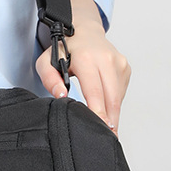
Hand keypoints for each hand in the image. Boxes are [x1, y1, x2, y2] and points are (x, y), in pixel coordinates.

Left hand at [35, 0, 130, 136]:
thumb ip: (49, 79)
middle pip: (111, 98)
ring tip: (105, 131)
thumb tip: (61, 96)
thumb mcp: (46, 62)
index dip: (99, 111)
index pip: (95, 90)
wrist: (83, 30)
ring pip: (118, 97)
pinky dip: (113, 104)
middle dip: (110, 120)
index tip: (101, 128)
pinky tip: (105, 111)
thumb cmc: (62, 49)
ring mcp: (119, 63)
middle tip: (107, 140)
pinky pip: (120, 92)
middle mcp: (107, 59)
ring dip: (113, 115)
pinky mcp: (125, 68)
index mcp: (87, 58)